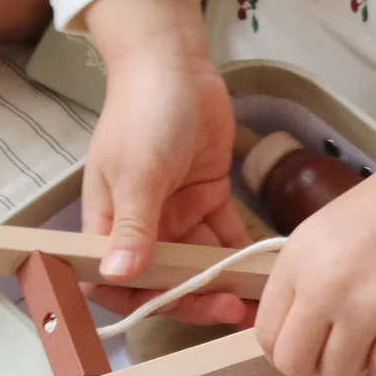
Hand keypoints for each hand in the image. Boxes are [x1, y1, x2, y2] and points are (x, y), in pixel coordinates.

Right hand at [80, 0, 250, 323]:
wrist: (176, 64)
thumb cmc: (143, 112)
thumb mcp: (136, 172)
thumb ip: (132, 226)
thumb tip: (118, 274)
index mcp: (108, 224)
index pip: (117, 282)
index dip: (141, 304)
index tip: (175, 310)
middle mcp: (142, 227)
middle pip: (166, 280)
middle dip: (196, 299)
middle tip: (231, 311)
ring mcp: (177, 214)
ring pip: (201, 263)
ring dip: (226, 283)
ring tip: (259, 301)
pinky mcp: (207, 199)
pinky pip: (226, 237)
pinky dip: (244, 255)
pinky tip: (267, 271)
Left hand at [254, 114, 375, 375]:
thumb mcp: (321, 235)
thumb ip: (301, 282)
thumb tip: (294, 334)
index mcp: (296, 262)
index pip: (267, 335)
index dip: (286, 346)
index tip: (307, 341)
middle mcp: (323, 289)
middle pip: (294, 364)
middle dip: (313, 364)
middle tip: (337, 345)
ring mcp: (366, 310)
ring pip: (338, 375)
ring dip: (355, 361)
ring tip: (374, 330)